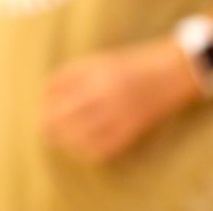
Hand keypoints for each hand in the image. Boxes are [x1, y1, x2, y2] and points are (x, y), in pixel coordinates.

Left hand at [41, 38, 200, 163]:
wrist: (172, 72)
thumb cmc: (131, 65)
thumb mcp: (98, 61)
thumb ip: (72, 74)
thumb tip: (45, 92)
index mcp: (93, 72)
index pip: (56, 90)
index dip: (44, 102)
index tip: (40, 108)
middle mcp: (104, 92)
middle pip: (63, 113)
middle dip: (48, 122)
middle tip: (43, 128)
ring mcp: (119, 112)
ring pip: (80, 133)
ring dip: (65, 138)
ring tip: (58, 139)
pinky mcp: (132, 129)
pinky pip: (104, 146)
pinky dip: (88, 150)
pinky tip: (80, 149)